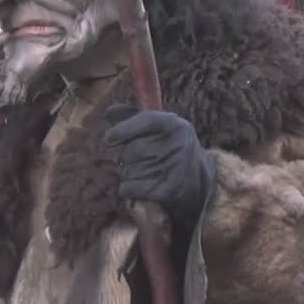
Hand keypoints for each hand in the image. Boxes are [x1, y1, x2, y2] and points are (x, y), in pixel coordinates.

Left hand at [104, 104, 213, 223]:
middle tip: (138, 157)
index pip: (145, 121)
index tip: (109, 138)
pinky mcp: (168, 191)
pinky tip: (143, 184)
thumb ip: (130, 116)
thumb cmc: (166, 146)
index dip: (123, 129)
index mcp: (175, 124)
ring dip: (128, 172)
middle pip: (131, 150)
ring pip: (127, 171)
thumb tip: (109, 112)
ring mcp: (174, 169)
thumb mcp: (156, 126)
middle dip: (126, 155)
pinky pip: (128, 188)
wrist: (194, 178)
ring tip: (146, 171)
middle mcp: (178, 145)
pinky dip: (128, 187)